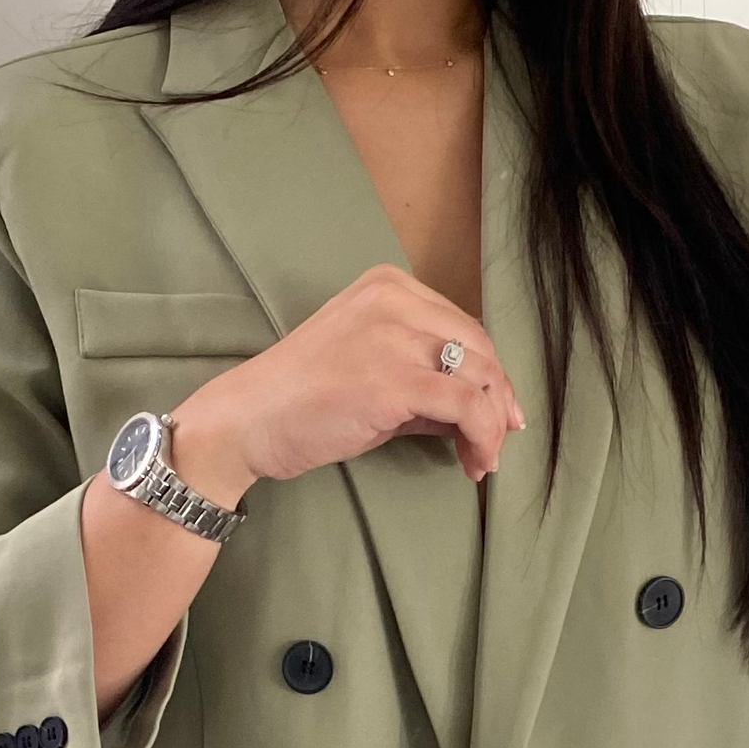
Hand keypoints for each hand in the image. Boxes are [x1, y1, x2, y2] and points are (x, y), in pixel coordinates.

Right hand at [169, 263, 524, 502]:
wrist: (250, 419)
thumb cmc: (302, 400)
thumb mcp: (369, 369)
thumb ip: (421, 376)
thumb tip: (473, 408)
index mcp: (389, 286)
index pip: (462, 326)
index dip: (490, 373)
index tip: (497, 413)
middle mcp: (395, 299)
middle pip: (479, 348)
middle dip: (498, 400)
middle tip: (498, 443)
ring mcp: (394, 336)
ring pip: (480, 377)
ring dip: (492, 425)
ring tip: (484, 460)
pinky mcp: (394, 379)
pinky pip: (466, 406)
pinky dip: (483, 436)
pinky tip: (474, 461)